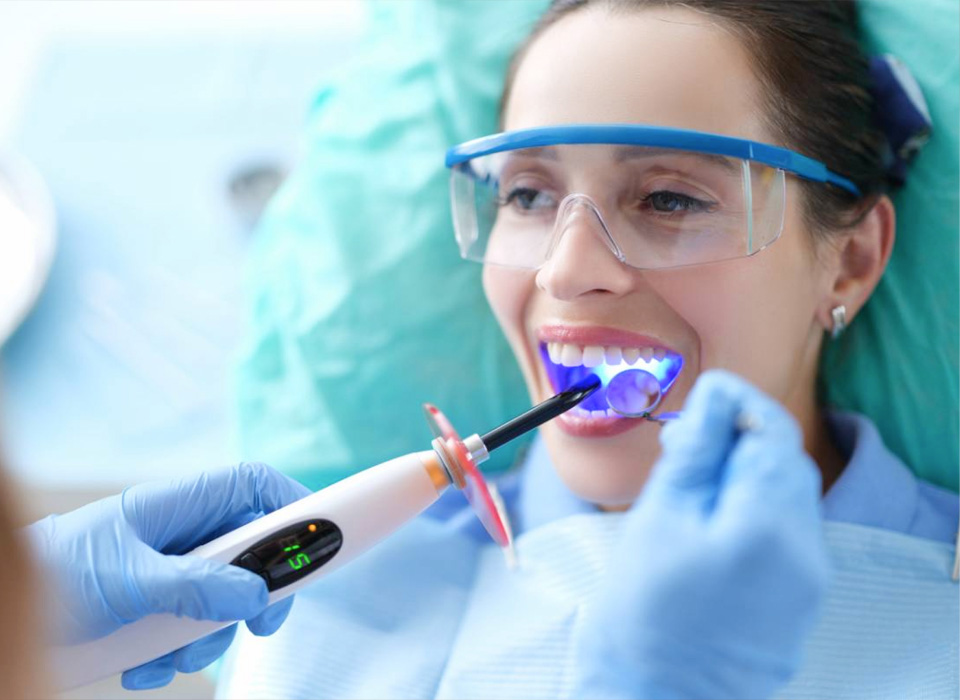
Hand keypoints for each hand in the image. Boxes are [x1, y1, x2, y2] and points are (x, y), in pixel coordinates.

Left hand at [27, 462, 310, 689]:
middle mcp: (182, 532)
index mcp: (180, 503)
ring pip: (226, 596)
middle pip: (252, 549)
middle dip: (258, 592)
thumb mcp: (130, 579)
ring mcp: (171, 570)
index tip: (317, 544)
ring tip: (168, 656)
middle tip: (262, 624)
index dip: (292, 504)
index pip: (253, 485)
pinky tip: (141, 667)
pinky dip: (174, 654)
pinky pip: (192, 627)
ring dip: (209, 634)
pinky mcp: (157, 607)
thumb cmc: (57, 573)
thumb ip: (196, 585)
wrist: (3, 616)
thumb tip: (257, 593)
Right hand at [571, 370, 829, 699]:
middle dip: (741, 440)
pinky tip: (714, 523)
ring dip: (748, 476)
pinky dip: (756, 514)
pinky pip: (788, 536)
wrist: (651, 695)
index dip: (739, 403)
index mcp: (768, 526)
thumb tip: (717, 394)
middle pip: (786, 464)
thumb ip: (696, 450)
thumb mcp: (659, 515)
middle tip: (687, 442)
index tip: (705, 394)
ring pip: (789, 499)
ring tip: (694, 484)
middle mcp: (805, 554)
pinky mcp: (801, 604)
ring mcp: (809, 584)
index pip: (773, 433)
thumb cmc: (640, 610)